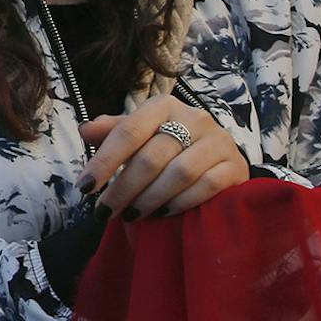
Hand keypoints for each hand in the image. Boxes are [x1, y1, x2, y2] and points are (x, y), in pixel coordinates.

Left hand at [81, 95, 249, 219]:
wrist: (218, 157)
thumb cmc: (169, 145)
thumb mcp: (140, 133)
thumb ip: (113, 131)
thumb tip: (86, 131)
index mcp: (163, 106)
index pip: (128, 132)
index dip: (104, 161)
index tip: (84, 187)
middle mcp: (194, 118)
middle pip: (151, 157)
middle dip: (123, 188)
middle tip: (104, 210)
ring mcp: (219, 141)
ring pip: (179, 173)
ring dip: (149, 198)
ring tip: (130, 215)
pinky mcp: (236, 166)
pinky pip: (207, 186)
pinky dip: (181, 202)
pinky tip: (162, 213)